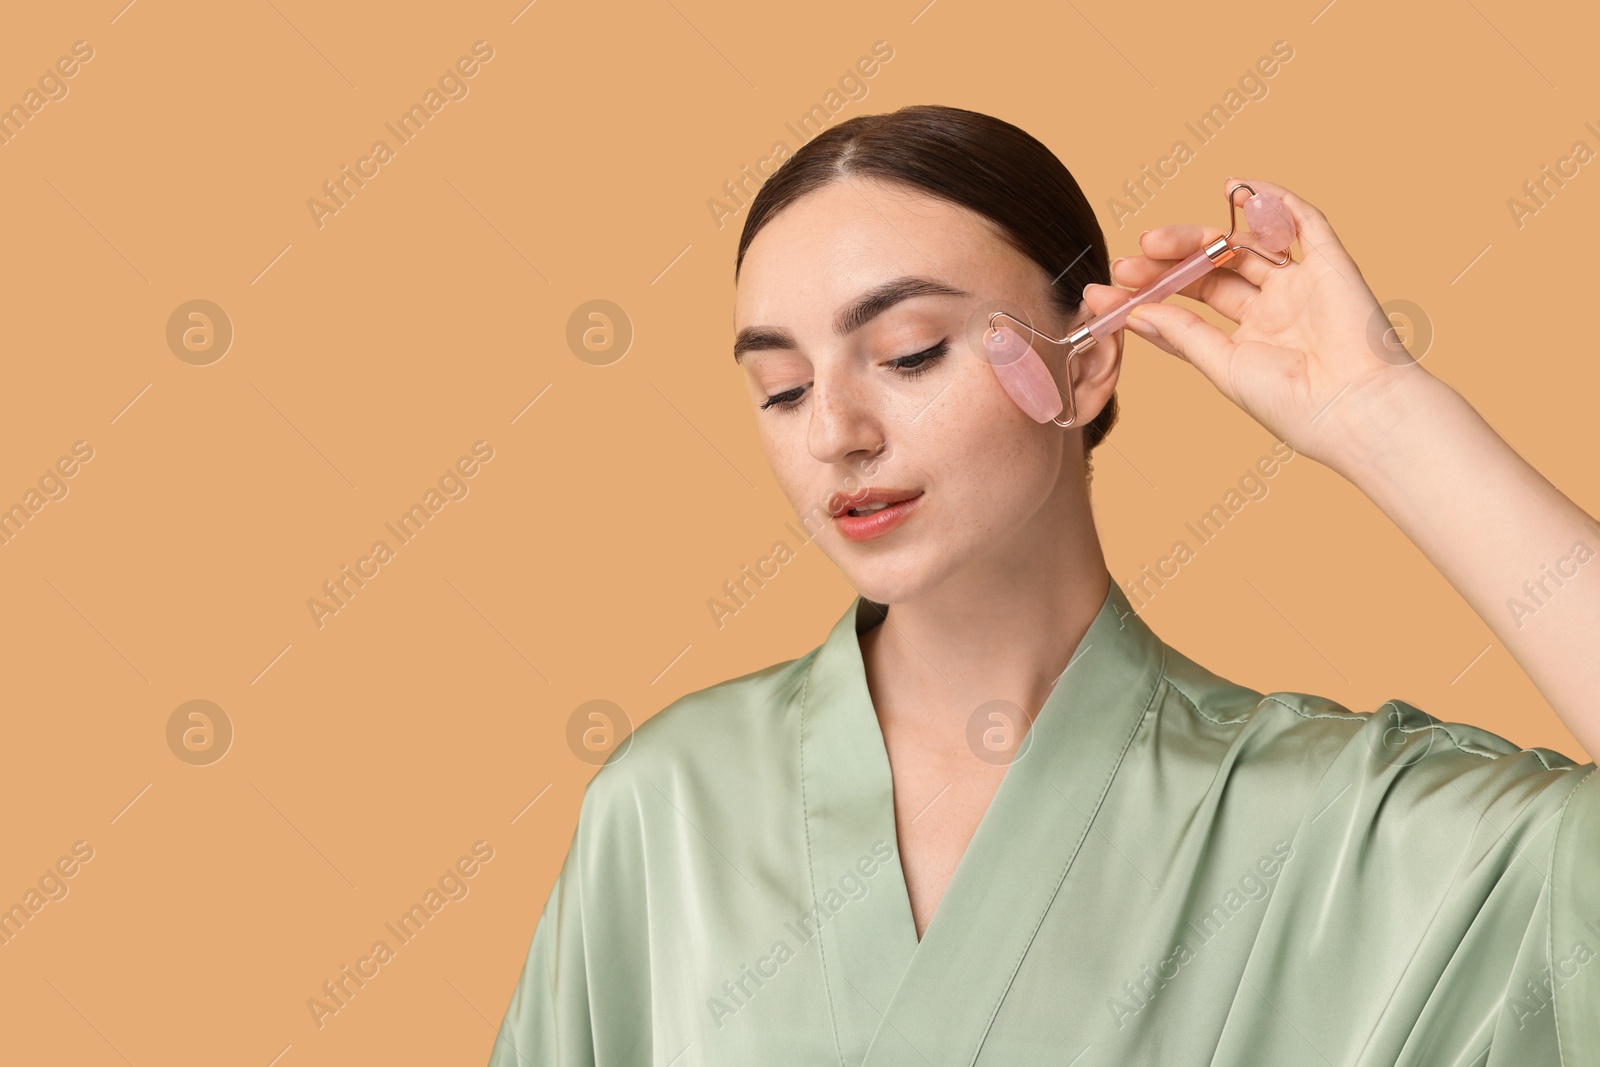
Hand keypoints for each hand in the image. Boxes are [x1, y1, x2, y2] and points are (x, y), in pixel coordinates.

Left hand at [1084, 175, 1435, 471]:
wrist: (1358, 410)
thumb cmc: (1294, 405)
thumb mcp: (1223, 368)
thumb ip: (1183, 335)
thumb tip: (1136, 312)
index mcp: (1247, 342)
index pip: (1189, 308)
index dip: (1149, 296)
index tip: (1104, 292)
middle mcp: (1274, 310)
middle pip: (1211, 272)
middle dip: (1167, 264)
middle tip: (1127, 263)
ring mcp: (1301, 285)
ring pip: (1244, 246)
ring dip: (1198, 237)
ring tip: (1154, 240)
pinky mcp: (1331, 265)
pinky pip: (1304, 222)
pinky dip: (1272, 200)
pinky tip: (1236, 188)